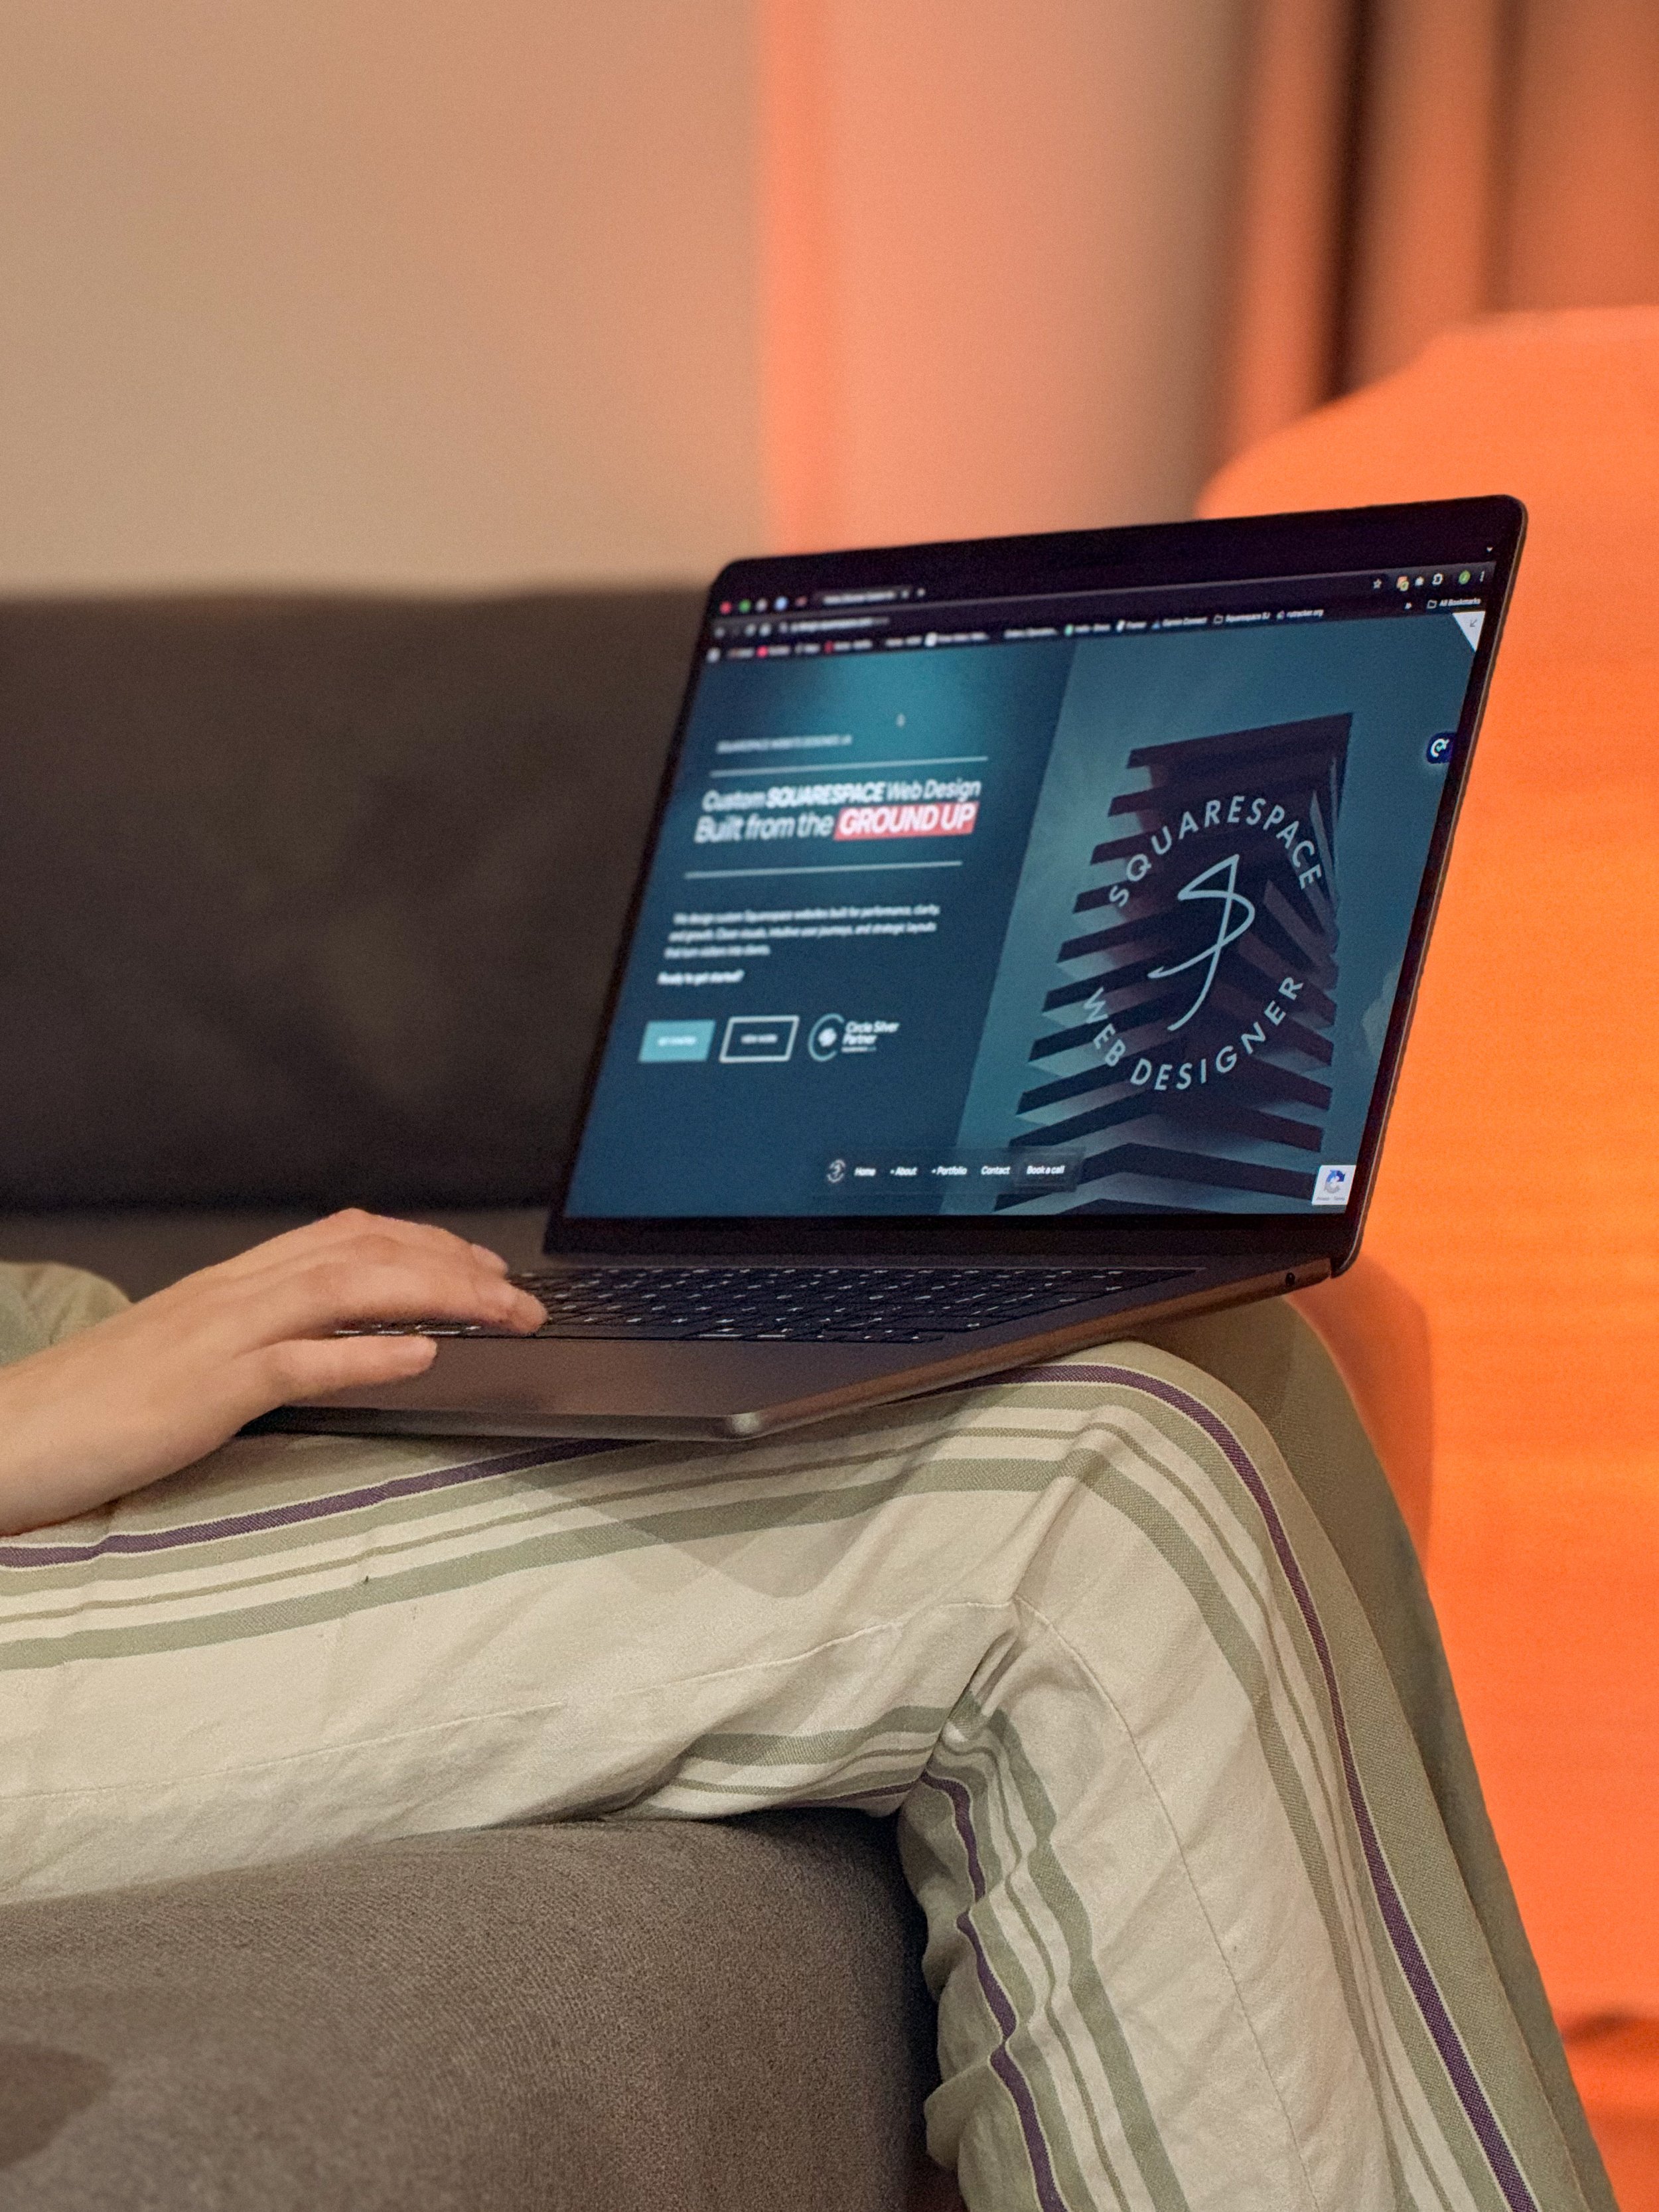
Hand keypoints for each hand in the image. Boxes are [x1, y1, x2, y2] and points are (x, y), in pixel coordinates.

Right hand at [0, 1211, 545, 1534]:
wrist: (8, 1438)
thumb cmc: (92, 1409)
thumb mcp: (190, 1359)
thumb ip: (259, 1341)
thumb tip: (333, 1342)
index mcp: (231, 1285)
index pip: (346, 1235)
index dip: (426, 1241)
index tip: (485, 1264)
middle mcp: (233, 1294)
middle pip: (365, 1251)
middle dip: (457, 1265)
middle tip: (523, 1295)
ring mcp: (220, 1337)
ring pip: (348, 1288)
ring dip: (441, 1295)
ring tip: (504, 1314)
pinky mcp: (206, 1390)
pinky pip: (301, 1362)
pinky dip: (370, 1353)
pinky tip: (423, 1356)